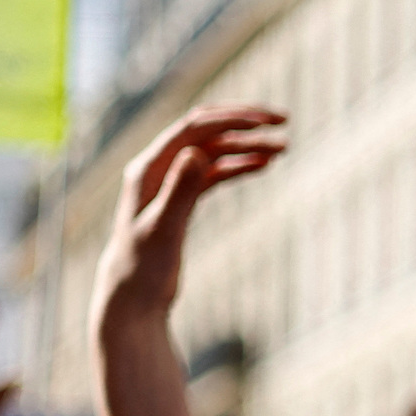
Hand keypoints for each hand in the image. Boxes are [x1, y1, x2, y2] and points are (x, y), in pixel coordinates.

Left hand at [92, 107, 285, 323]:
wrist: (133, 296)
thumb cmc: (142, 268)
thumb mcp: (164, 230)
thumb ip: (180, 190)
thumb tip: (197, 151)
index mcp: (148, 168)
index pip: (194, 128)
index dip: (231, 120)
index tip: (265, 123)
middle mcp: (158, 167)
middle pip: (205, 129)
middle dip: (242, 121)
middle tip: (282, 119)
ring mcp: (171, 181)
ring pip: (214, 151)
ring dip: (247, 145)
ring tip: (283, 148)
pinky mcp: (182, 198)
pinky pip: (214, 172)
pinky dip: (239, 165)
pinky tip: (264, 165)